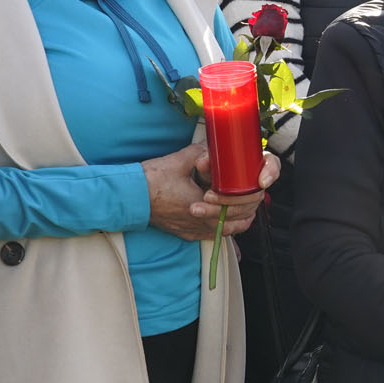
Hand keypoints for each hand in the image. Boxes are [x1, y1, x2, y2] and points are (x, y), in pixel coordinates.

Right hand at [143, 144, 280, 240]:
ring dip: (237, 223)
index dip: (248, 198)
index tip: (255, 188)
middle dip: (247, 210)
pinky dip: (220, 230)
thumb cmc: (152, 179)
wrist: (128, 196)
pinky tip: (226, 224)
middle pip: (233, 221)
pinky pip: (208, 236)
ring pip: (223, 232)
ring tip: (247, 214)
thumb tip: (216, 146)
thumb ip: (201, 153)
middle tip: (255, 199)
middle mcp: (199, 221)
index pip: (235, 206)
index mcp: (202, 203)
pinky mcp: (183, 232)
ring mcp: (191, 229)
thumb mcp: (180, 160)